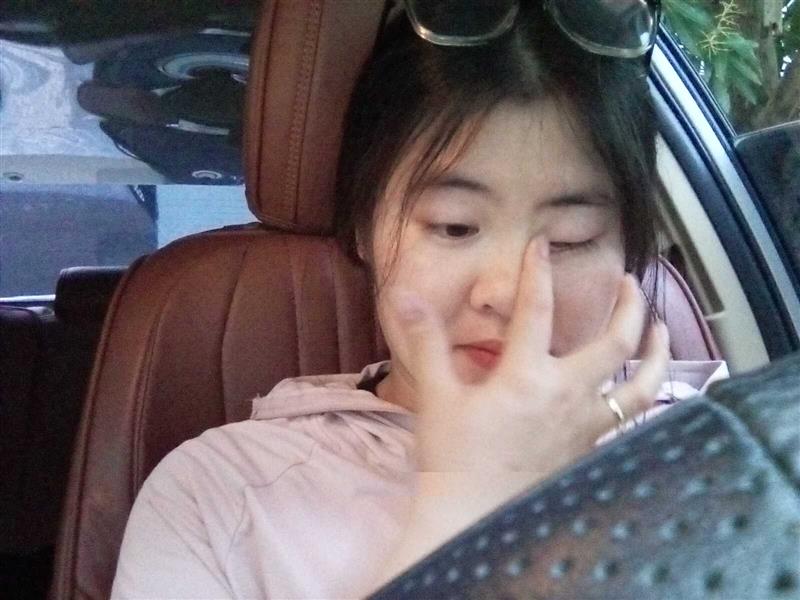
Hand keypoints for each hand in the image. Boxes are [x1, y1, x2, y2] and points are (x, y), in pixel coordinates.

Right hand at [389, 237, 669, 479]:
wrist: (472, 515)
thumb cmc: (453, 456)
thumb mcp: (437, 394)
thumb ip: (426, 341)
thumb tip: (403, 295)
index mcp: (526, 375)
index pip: (537, 309)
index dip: (538, 272)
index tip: (541, 245)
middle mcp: (567, 394)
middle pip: (617, 342)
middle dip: (629, 305)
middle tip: (630, 280)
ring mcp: (586, 425)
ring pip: (642, 385)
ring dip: (657, 353)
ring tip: (661, 330)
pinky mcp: (590, 448)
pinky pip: (630, 418)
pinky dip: (643, 397)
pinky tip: (640, 389)